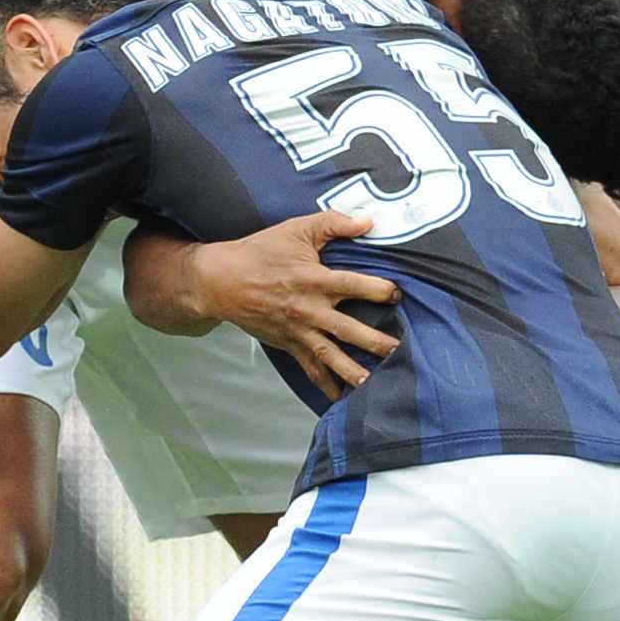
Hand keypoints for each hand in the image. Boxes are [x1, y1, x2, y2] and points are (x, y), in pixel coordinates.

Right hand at [158, 213, 401, 401]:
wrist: (221, 281)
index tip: (397, 294)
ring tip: (373, 384)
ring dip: (352, 371)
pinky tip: (342, 399)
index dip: (378, 290)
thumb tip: (368, 221)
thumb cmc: (260, 252)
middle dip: (374, 341)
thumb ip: (334, 223)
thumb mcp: (296, 229)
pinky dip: (326, 385)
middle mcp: (310, 309)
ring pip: (330, 355)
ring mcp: (299, 331)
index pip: (354, 286)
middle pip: (347, 329)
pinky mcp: (289, 344)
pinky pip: (310, 369)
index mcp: (315, 279)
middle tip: (398, 351)